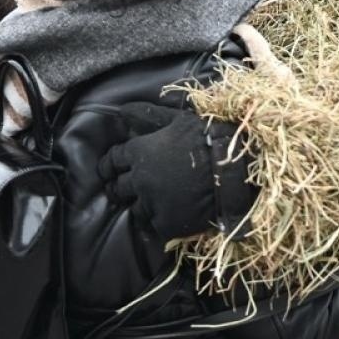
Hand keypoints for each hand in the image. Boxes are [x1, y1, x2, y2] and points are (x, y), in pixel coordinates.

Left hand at [98, 102, 245, 240]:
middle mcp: (139, 179)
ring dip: (138, 206)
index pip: (112, 161)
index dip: (108, 166)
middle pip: (118, 188)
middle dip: (117, 188)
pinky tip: (165, 217)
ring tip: (144, 206)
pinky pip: (154, 225)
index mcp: (139, 153)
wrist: (232, 168)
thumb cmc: (207, 138)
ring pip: (134, 209)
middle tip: (118, 190)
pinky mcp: (166, 224)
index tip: (107, 171)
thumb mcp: (177, 120)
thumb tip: (121, 112)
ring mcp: (152, 203)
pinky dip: (157, 221)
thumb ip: (147, 116)